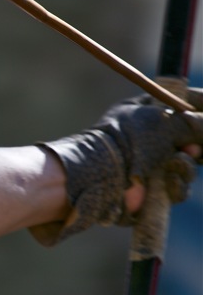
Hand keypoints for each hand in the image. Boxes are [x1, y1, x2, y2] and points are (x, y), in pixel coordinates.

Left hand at [32, 90, 202, 245]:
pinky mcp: (149, 189)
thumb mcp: (167, 122)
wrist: (100, 177)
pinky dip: (176, 185)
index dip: (200, 107)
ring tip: (176, 163)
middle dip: (197, 145)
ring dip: (187, 166)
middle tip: (194, 148)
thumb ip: (196, 122)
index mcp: (144, 112)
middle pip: (189, 139)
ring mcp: (148, 164)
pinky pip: (176, 188)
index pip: (180, 104)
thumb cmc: (129, 141)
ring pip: (186, 166)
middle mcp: (147, 137)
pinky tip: (168, 181)